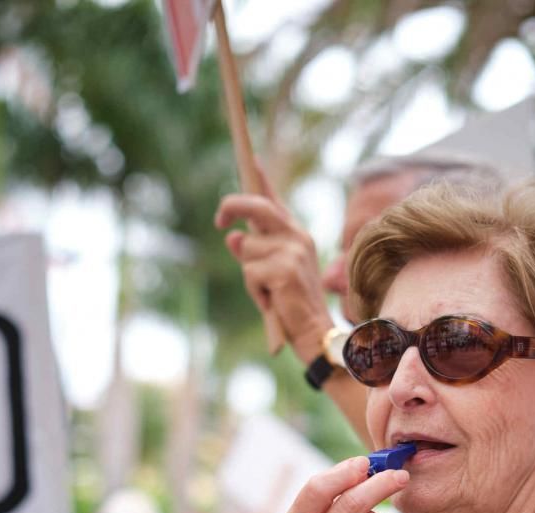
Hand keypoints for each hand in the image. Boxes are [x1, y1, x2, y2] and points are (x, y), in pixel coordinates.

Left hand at [215, 162, 333, 362]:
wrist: (314, 331)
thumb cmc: (290, 304)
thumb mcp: (268, 273)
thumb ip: (251, 251)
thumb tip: (232, 236)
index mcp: (296, 235)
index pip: (274, 201)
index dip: (262, 179)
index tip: (251, 159)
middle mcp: (297, 237)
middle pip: (257, 206)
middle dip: (232, 207)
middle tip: (219, 221)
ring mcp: (292, 251)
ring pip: (247, 247)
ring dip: (249, 273)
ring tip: (268, 292)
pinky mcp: (284, 270)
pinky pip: (249, 271)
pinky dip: (254, 290)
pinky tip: (272, 301)